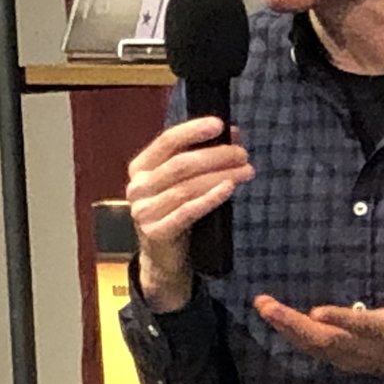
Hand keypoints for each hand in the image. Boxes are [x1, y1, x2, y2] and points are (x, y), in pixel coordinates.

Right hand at [127, 116, 253, 312]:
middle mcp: (138, 187)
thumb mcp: (186, 182)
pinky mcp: (156, 232)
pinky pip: (186, 212)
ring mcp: (144, 211)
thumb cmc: (177, 212)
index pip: (166, 142)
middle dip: (216, 156)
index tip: (219, 125)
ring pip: (186, 187)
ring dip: (220, 176)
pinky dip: (209, 199)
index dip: (193, 131)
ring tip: (246, 171)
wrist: (165, 257)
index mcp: (141, 168)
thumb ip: (203, 156)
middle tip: (243, 154)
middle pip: (180, 165)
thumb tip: (233, 134)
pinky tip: (228, 189)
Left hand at [252, 221, 383, 383]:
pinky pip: (317, 352)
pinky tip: (279, 323)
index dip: (340, 319)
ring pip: (316, 348)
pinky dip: (296, 338)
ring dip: (288, 329)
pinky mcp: (349, 362)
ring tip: (265, 307)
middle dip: (293, 324)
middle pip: (326, 340)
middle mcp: (369, 348)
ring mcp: (356, 358)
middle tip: (266, 305)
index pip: (362, 325)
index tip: (316, 311)